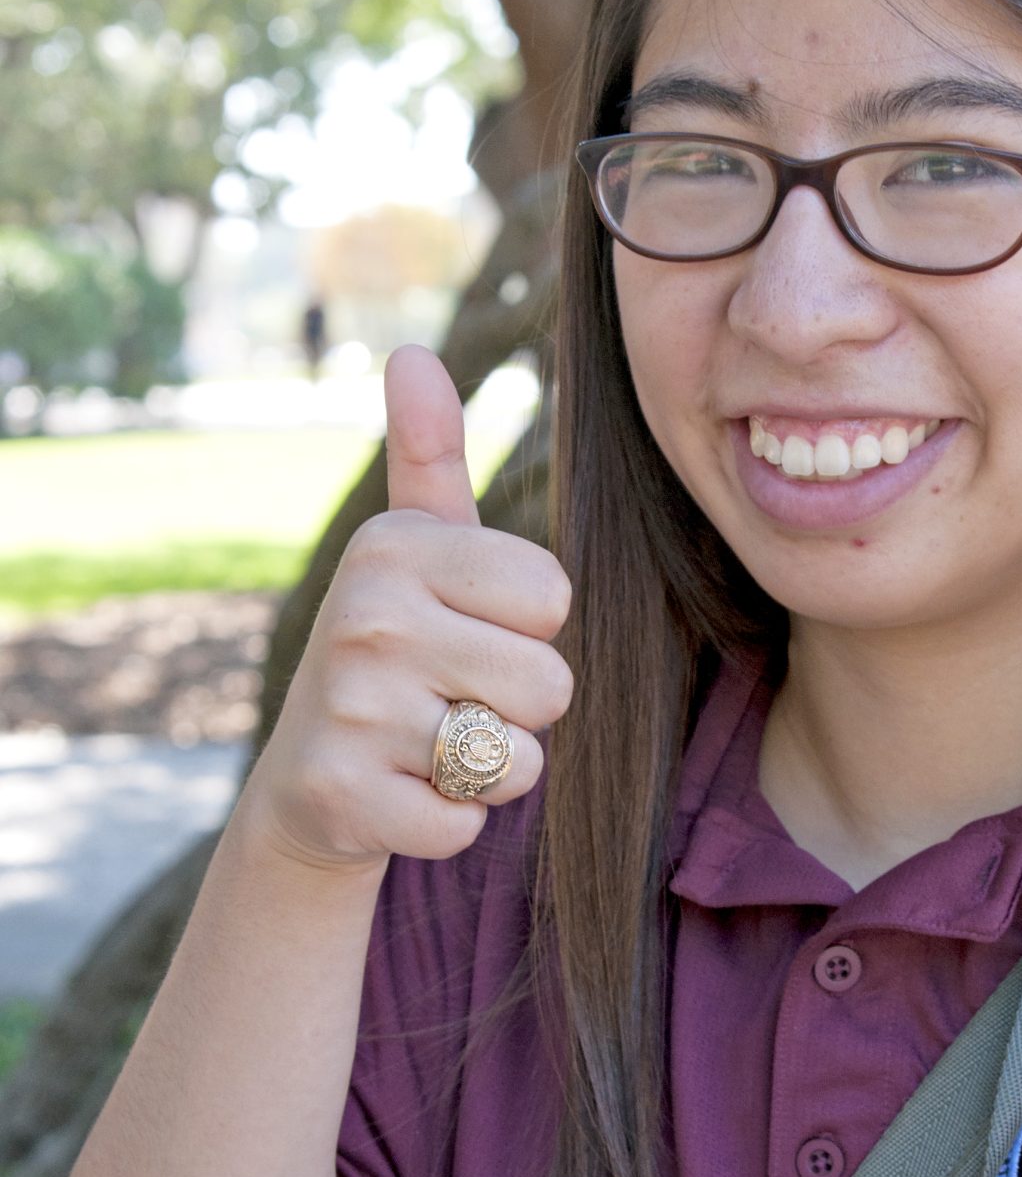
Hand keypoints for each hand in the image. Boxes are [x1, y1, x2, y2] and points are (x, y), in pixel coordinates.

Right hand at [244, 346, 572, 869]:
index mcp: (394, 547)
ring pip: (517, 760)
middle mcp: (365, 617)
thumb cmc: (395, 650)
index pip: (554, 596)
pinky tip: (402, 795)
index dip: (528, 628)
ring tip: (428, 744)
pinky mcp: (342, 796)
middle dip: (517, 708)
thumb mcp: (414, 549)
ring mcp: (349, 708)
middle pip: (550, 684)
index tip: (466, 629)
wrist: (311, 780)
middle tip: (450, 698)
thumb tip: (412, 351)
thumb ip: (431, 455)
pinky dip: (449, 824)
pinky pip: (466, 825)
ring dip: (489, 770)